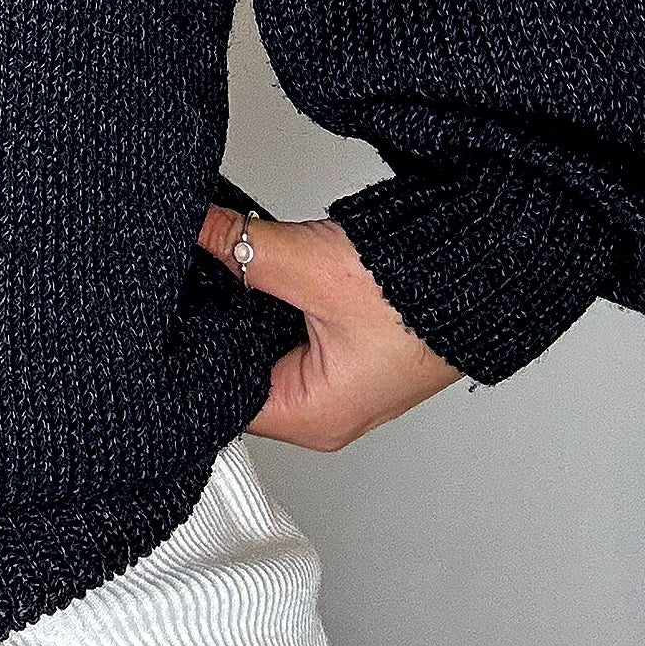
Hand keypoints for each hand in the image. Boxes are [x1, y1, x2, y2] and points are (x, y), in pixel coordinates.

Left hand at [198, 204, 463, 448]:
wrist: (483, 269)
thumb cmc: (418, 295)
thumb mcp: (310, 266)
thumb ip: (239, 246)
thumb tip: (190, 227)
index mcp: (312, 418)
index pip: (217, 397)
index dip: (186, 352)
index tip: (161, 313)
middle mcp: (323, 411)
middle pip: (235, 370)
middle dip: (211, 322)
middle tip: (185, 278)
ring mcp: (336, 383)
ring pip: (260, 346)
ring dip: (244, 306)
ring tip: (220, 267)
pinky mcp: (346, 352)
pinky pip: (289, 331)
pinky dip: (272, 300)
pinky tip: (255, 267)